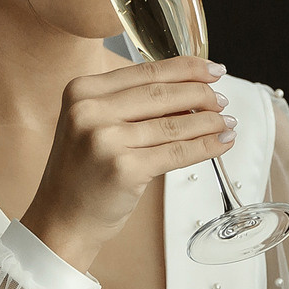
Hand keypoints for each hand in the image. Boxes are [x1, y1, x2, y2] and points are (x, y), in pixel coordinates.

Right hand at [21, 55, 231, 270]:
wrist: (61, 219)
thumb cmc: (83, 172)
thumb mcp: (95, 125)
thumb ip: (133, 105)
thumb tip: (192, 93)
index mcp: (81, 90)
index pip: (146, 72)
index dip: (187, 69)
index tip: (213, 70)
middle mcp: (89, 110)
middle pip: (162, 94)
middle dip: (201, 95)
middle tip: (223, 101)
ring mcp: (105, 139)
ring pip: (173, 125)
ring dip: (209, 122)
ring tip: (228, 123)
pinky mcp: (124, 169)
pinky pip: (176, 153)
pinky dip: (205, 147)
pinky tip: (221, 143)